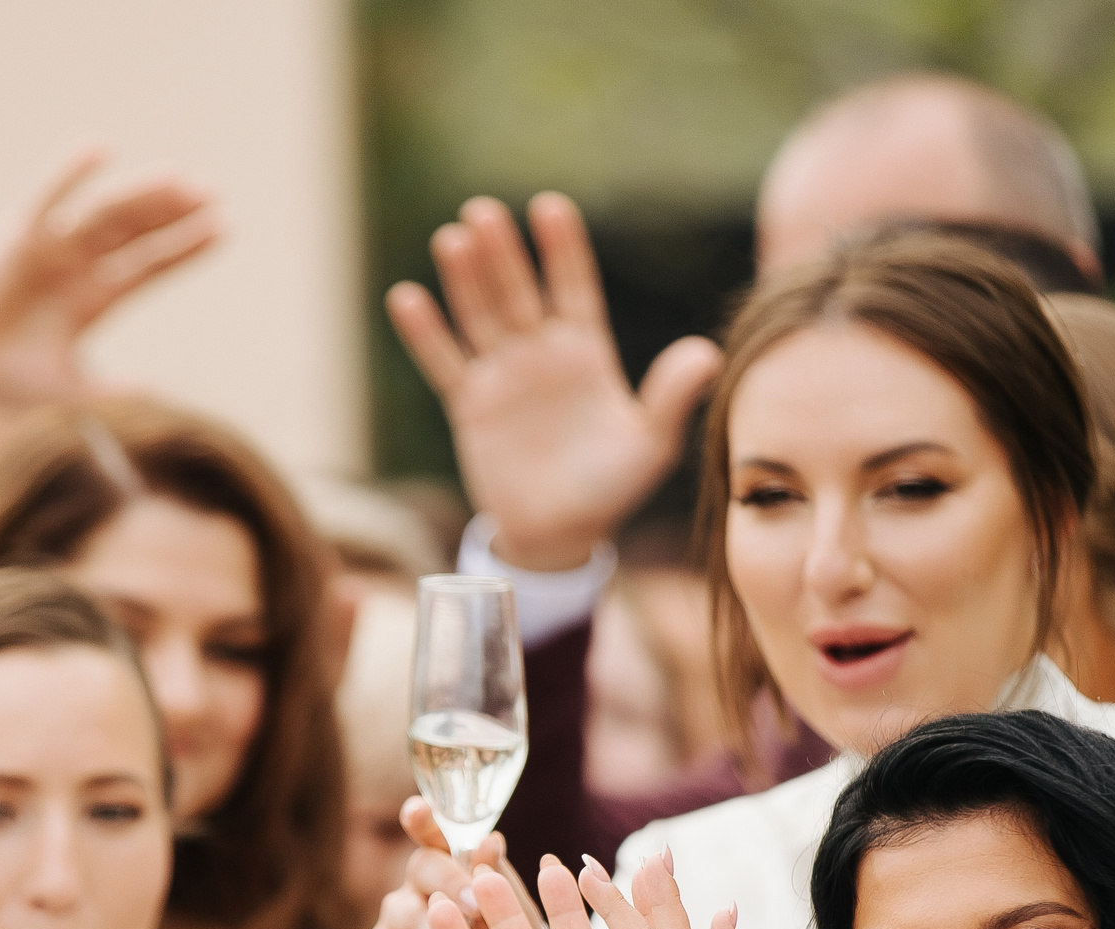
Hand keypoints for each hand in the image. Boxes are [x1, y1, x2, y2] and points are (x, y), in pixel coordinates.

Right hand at [0, 148, 221, 409]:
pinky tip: (100, 149)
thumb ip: (113, 393)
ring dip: (142, 196)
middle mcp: (79, 267)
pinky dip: (70, 172)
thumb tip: (161, 399)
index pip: (150, 264)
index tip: (225, 228)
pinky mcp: (17, 235)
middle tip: (214, 195)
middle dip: (174, 215)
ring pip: (106, 213)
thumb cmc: (9, 382)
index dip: (186, 247)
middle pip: (137, 232)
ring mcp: (51, 247)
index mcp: (96, 300)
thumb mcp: (69, 392)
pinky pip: (48, 196)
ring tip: (181, 180)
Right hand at [368, 797, 528, 928]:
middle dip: (449, 884)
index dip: (421, 821)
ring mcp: (395, 917)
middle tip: (477, 907)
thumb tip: (491, 841)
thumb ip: (498, 880)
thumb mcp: (513, 912)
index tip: (418, 810)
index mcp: (447, 863)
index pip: (431, 834)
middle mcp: (415, 884)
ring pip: (406, 914)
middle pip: (421, 868)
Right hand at [386, 192, 719, 570]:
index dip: (563, 250)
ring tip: (451, 239)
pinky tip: (406, 297)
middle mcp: (542, 354)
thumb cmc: (611, 489)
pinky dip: (425, 333)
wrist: (559, 534)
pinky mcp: (470, 405)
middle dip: (503, 253)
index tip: (550, 207)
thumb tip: (708, 353)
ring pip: (480, 316)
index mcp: (587, 354)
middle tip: (484, 212)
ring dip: (465, 279)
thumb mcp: (649, 445)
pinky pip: (445, 362)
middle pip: (519, 292)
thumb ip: (671, 398)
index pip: (574, 288)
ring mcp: (504, 376)